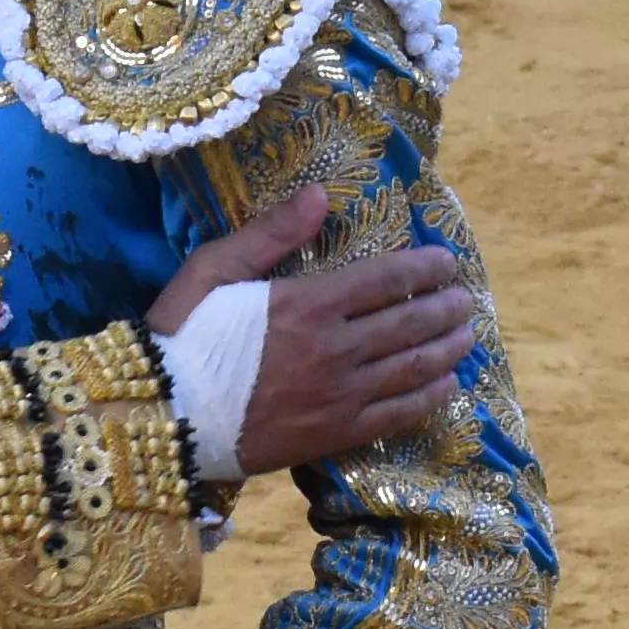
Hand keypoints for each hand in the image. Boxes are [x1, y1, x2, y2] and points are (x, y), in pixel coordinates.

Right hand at [149, 183, 480, 472]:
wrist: (162, 417)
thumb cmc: (182, 336)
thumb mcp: (212, 270)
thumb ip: (270, 233)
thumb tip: (320, 194)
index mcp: (308, 303)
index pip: (387, 279)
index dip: (425, 268)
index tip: (447, 261)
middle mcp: (334, 348)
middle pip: (410, 323)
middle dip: (444, 307)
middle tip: (463, 299)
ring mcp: (339, 395)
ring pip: (413, 368)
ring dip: (447, 348)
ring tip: (465, 335)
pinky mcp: (335, 434)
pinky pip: (397, 415)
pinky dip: (429, 397)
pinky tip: (446, 385)